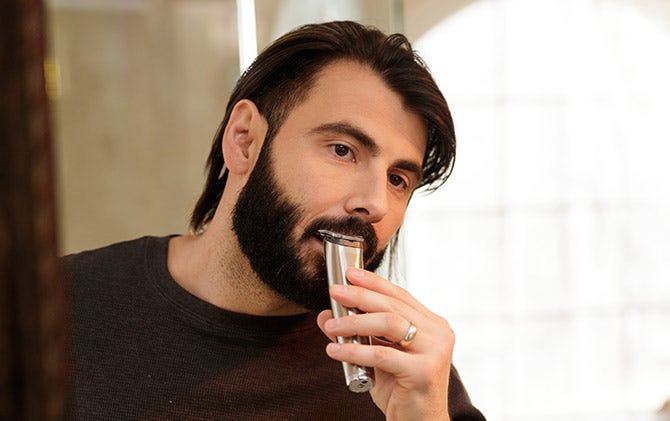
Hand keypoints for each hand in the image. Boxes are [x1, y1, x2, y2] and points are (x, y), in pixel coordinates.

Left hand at [316, 267, 453, 419]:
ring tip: (332, 325)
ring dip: (355, 322)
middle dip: (360, 296)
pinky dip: (354, 351)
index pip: (400, 295)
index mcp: (432, 324)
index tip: (350, 274)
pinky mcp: (423, 371)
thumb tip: (327, 315)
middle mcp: (438, 333)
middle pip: (393, 305)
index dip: (374, 282)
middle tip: (335, 292)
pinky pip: (381, 354)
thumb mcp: (377, 357)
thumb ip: (357, 335)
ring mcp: (434, 351)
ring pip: (389, 323)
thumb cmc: (402, 390)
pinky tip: (335, 350)